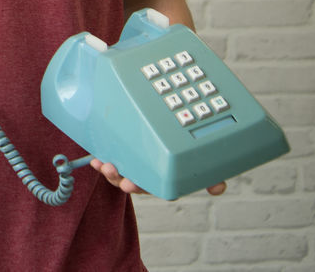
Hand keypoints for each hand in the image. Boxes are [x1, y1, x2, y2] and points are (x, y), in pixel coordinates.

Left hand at [89, 158, 226, 197]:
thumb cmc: (183, 149)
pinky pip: (110, 164)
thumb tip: (219, 188)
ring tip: (106, 166)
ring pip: (121, 175)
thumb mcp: (197, 158)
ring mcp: (134, 166)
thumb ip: (209, 174)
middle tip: (122, 180)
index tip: (132, 184)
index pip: (156, 188)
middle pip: (136, 183)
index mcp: (166, 178)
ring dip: (112, 174)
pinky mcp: (122, 155)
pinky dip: (100, 163)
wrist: (168, 126)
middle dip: (126, 183)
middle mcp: (149, 175)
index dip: (143, 188)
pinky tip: (95, 160)